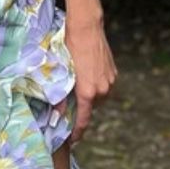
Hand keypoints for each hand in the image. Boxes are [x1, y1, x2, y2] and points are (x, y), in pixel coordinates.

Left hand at [64, 12, 115, 145]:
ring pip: (98, 97)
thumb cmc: (69, 48)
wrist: (86, 28)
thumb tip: (55, 113)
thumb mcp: (60, 73)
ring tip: (77, 86)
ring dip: (88, 97)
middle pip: (90, 108)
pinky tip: (85, 76)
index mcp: (88, 92)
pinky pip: (104, 86)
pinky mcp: (113, 73)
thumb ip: (59, 95)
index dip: (77, 132)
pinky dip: (95, 87)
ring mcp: (110, 81)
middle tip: (68, 107)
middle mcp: (102, 90)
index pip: (83, 119)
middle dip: (80, 109)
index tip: (72, 140)